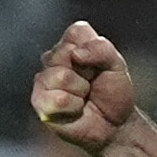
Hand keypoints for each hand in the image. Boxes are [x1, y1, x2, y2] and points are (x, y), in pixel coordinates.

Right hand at [30, 20, 137, 152]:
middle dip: (87, 72)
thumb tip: (75, 55)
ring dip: (81, 91)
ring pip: (61, 76)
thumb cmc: (112, 92)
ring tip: (83, 97)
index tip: (99, 66)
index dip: (94, 51)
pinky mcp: (39, 101)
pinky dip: (73, 107)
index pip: (76, 32)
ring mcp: (43, 80)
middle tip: (91, 83)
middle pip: (65, 53)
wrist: (114, 124)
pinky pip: (58, 99)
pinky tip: (75, 109)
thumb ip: (101, 49)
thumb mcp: (117, 64)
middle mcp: (53, 58)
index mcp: (70, 44)